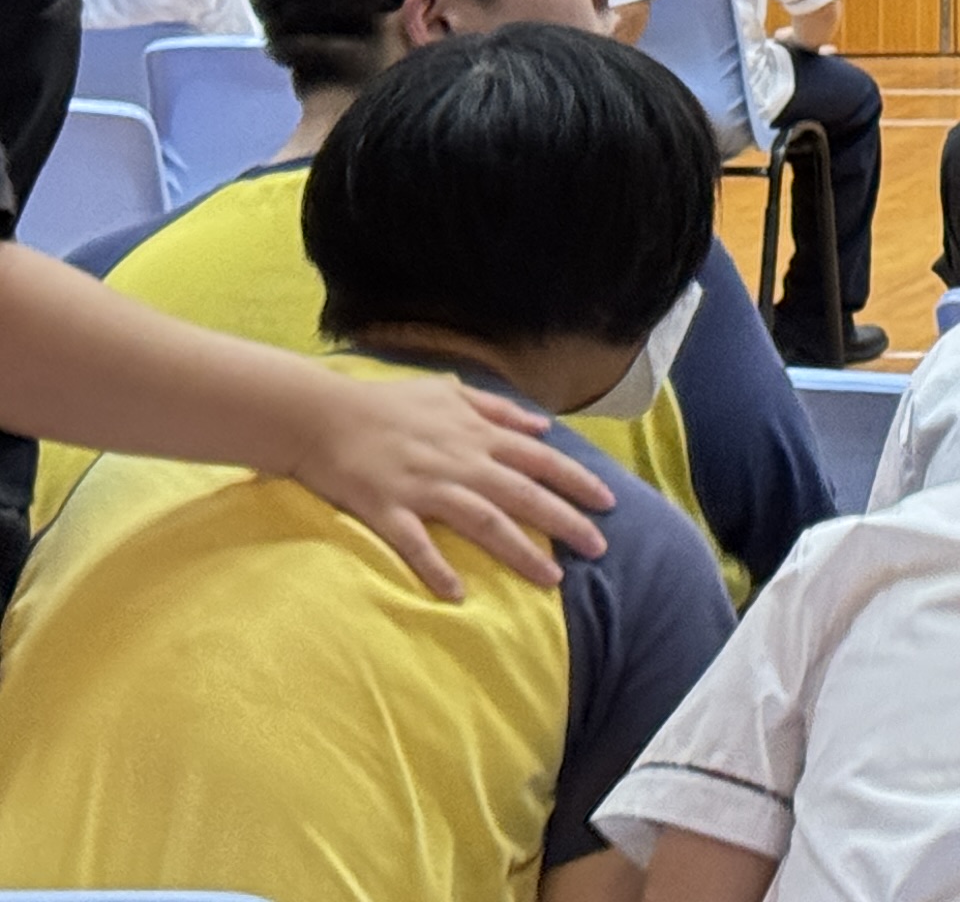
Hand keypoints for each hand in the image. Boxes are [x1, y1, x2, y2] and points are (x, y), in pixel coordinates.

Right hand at [283, 370, 612, 601]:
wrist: (322, 416)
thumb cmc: (388, 404)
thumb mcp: (450, 393)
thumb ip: (499, 409)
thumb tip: (542, 425)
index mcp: (477, 436)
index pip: (540, 461)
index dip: (577, 481)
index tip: (608, 502)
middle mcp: (460, 462)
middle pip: (524, 495)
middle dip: (567, 521)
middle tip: (600, 547)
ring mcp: (425, 488)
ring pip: (485, 522)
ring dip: (520, 551)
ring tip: (552, 577)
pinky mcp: (388, 510)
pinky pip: (417, 545)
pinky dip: (437, 568)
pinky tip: (458, 594)